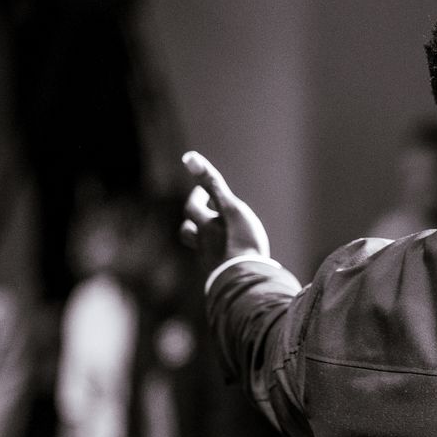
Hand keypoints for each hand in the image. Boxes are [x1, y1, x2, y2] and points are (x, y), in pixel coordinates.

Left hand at [179, 152, 269, 267]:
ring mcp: (211, 263)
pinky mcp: (222, 277)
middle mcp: (203, 244)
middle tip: (204, 213)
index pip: (192, 208)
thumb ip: (212, 183)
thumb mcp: (230, 206)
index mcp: (205, 226)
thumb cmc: (240, 241)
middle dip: (194, 220)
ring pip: (202, 248)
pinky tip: (230, 259)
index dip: (196, 197)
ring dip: (206, 240)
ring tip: (216, 237)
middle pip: (189, 231)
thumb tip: (188, 156)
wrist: (248, 279)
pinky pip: (216, 264)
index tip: (203, 190)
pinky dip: (219, 257)